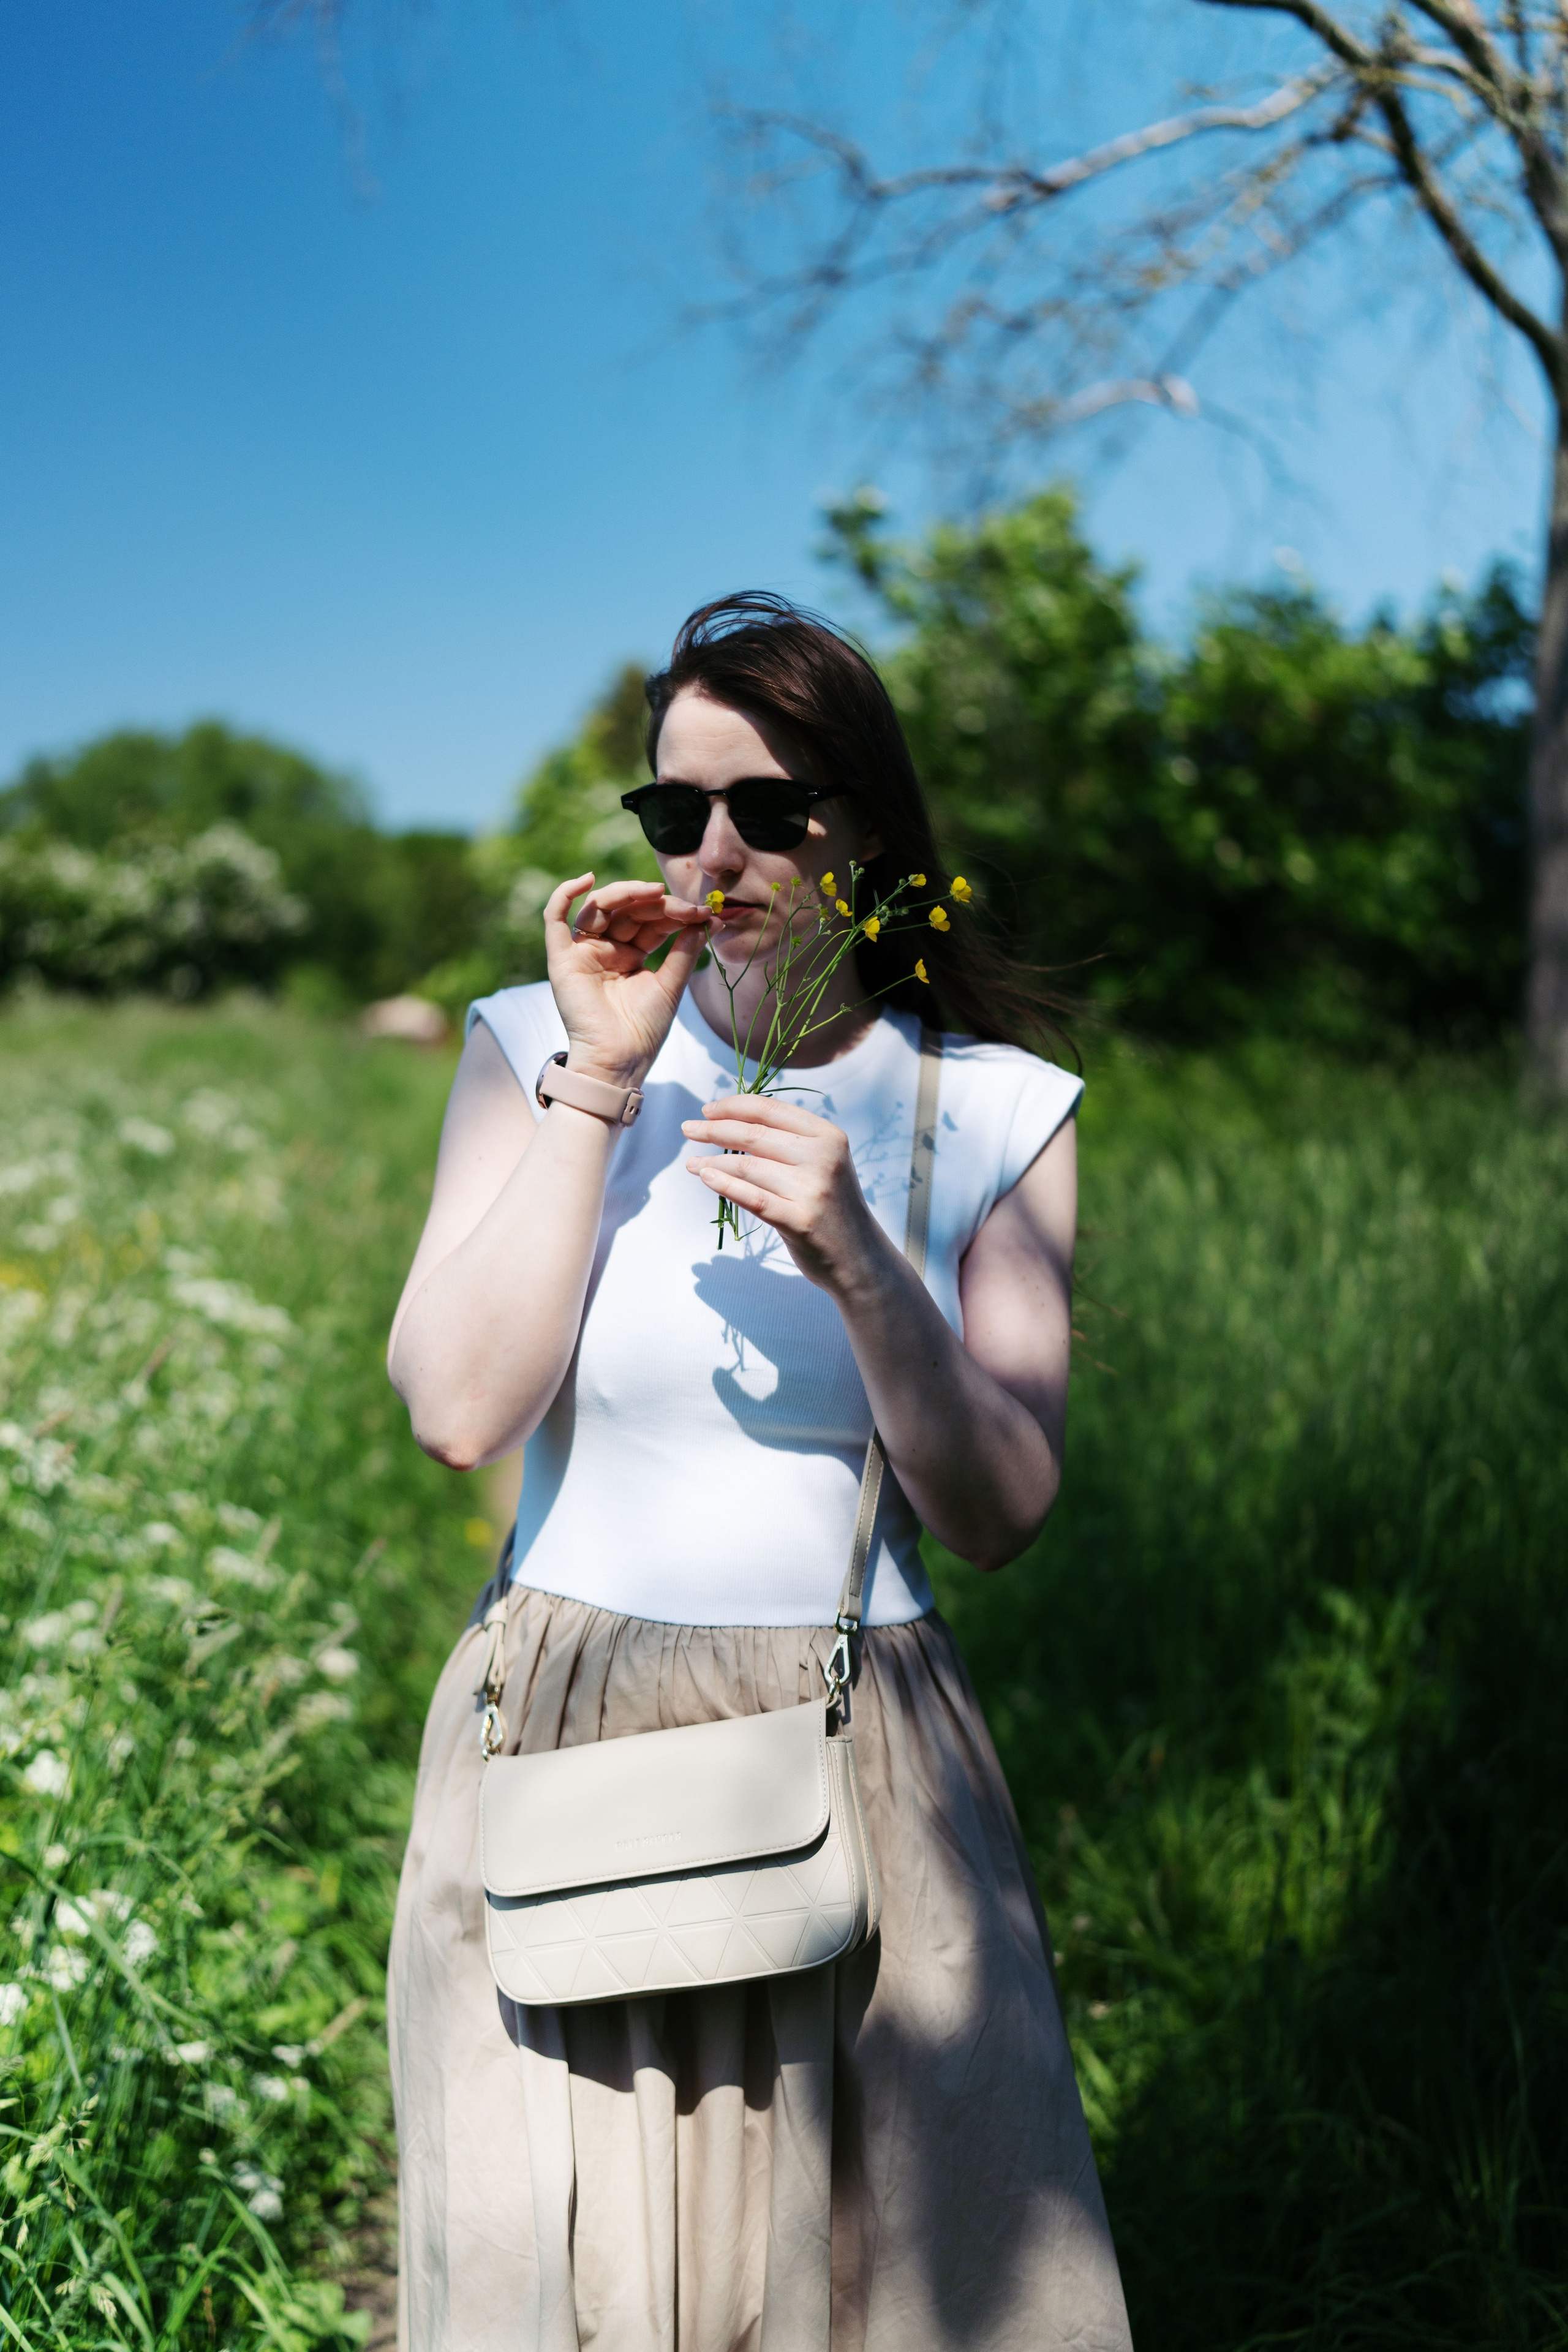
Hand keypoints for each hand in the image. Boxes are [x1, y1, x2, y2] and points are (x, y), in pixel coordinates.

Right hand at [545, 874, 710, 1087]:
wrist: (619, 1063)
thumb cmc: (643, 1031)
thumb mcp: (670, 985)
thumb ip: (684, 950)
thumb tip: (708, 920)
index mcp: (631, 954)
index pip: (651, 920)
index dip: (676, 912)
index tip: (706, 914)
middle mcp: (606, 949)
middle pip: (628, 910)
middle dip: (657, 903)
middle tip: (686, 906)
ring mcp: (583, 951)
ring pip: (599, 907)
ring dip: (626, 893)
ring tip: (654, 892)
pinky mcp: (562, 959)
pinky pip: (555, 918)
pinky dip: (565, 894)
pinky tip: (586, 879)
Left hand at [681, 1093, 891, 1292]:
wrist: (859, 1257)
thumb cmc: (831, 1206)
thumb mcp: (823, 1164)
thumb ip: (789, 1141)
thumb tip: (732, 1120)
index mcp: (828, 1136)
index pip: (770, 1110)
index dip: (733, 1106)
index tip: (707, 1110)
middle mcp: (823, 1158)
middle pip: (753, 1135)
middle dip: (714, 1129)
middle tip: (688, 1130)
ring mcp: (812, 1190)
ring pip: (748, 1167)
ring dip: (712, 1161)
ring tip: (691, 1162)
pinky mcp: (799, 1221)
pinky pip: (751, 1198)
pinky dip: (724, 1185)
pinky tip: (706, 1177)